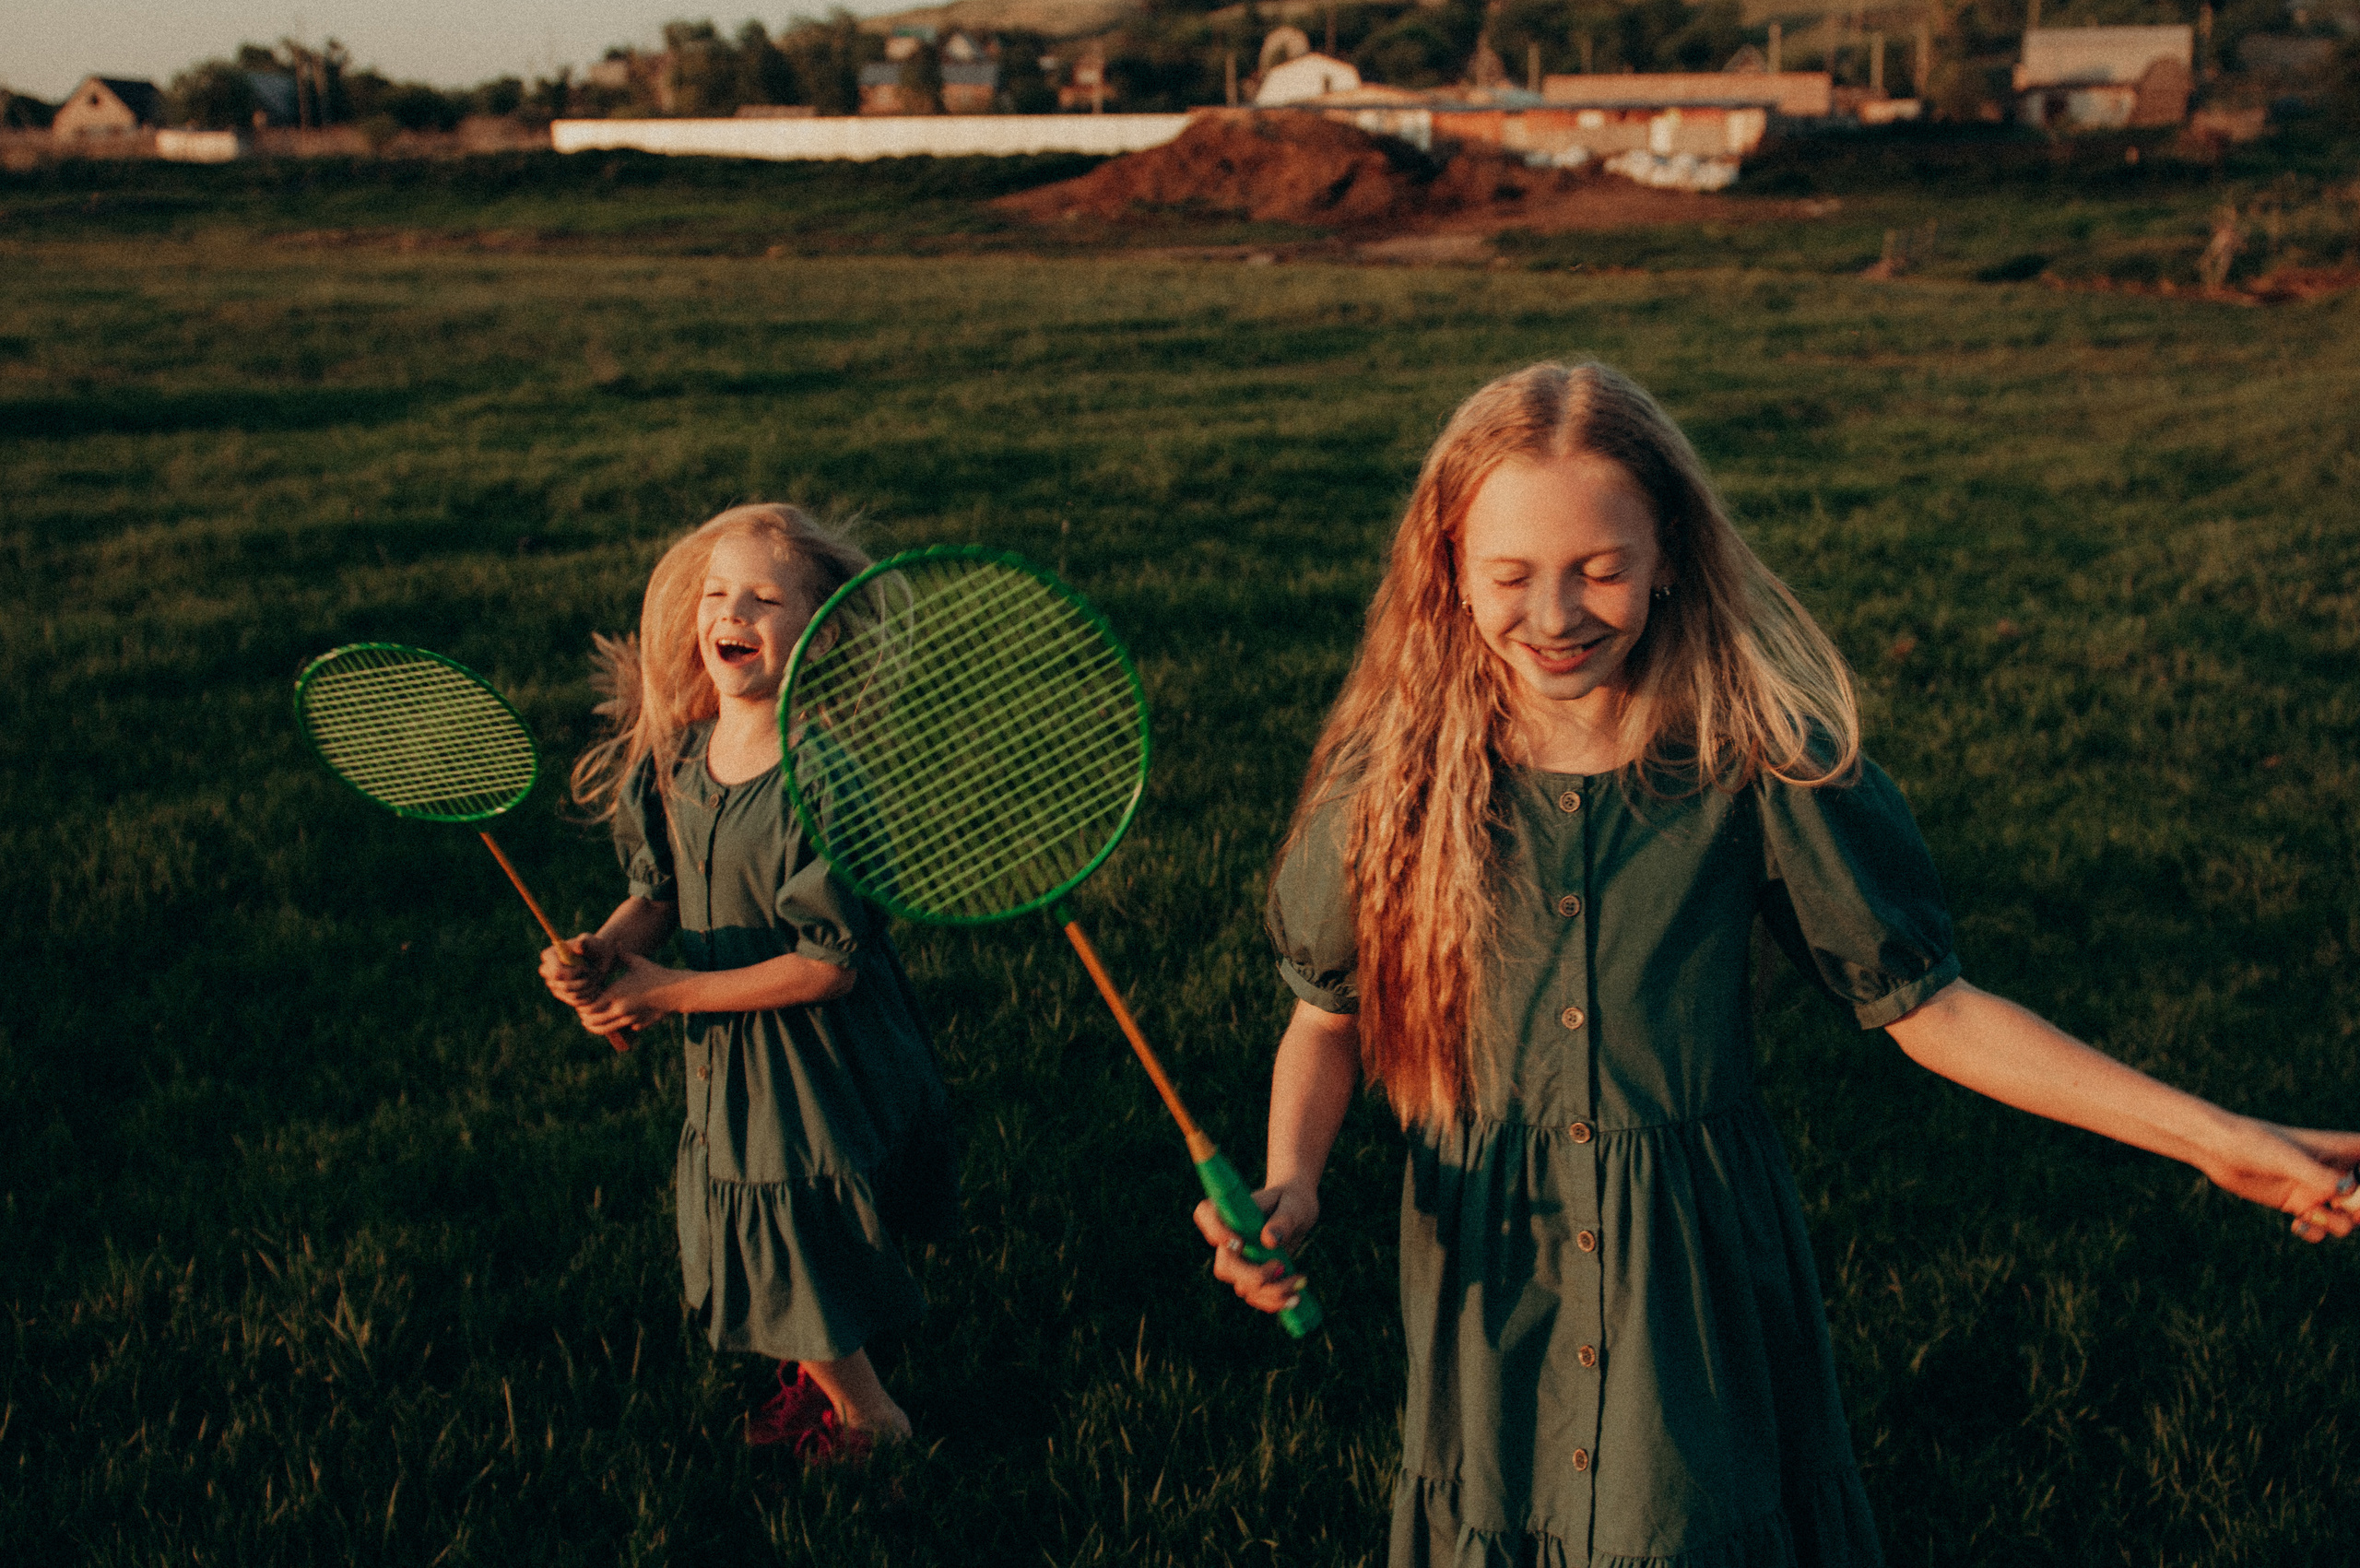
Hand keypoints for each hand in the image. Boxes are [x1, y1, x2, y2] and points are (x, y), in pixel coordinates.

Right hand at [539, 933, 616, 1007]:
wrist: (599, 959)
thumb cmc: (595, 948)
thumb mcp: (593, 944)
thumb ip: (587, 942)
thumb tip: (580, 944)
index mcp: (549, 955)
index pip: (557, 973)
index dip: (574, 973)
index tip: (586, 966)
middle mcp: (547, 971)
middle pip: (565, 986)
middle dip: (584, 982)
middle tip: (595, 972)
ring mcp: (553, 984)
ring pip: (573, 995)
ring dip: (589, 987)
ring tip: (596, 976)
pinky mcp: (562, 995)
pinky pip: (577, 1002)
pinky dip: (590, 995)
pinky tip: (596, 986)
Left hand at [575, 949, 680, 1035]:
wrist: (676, 990)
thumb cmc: (655, 974)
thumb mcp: (638, 962)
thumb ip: (623, 954)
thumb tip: (617, 942)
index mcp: (615, 994)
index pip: (588, 1006)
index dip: (582, 1005)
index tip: (582, 1001)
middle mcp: (619, 1009)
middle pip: (592, 1020)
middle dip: (586, 1018)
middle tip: (583, 1013)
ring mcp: (628, 1019)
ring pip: (605, 1029)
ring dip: (596, 1026)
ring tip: (591, 1021)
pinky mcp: (638, 1024)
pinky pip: (621, 1028)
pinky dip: (615, 1025)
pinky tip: (615, 1018)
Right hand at [1193, 1181, 1317, 1314]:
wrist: (1297, 1212)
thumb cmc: (1292, 1202)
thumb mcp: (1293, 1207)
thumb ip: (1283, 1221)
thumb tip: (1269, 1240)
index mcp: (1231, 1212)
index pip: (1205, 1215)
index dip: (1214, 1230)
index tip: (1238, 1241)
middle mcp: (1229, 1239)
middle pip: (1225, 1266)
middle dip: (1254, 1276)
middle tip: (1281, 1266)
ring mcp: (1238, 1262)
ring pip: (1242, 1287)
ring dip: (1273, 1291)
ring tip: (1300, 1280)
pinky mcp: (1251, 1278)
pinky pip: (1256, 1297)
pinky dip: (1275, 1302)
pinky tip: (1295, 1297)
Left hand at [2196, 1121, 2359, 1241]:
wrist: (2216, 1149)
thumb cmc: (2252, 1143)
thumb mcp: (2287, 1160)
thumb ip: (2319, 1177)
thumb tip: (2349, 1191)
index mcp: (2338, 1149)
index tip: (2351, 1189)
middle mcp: (2332, 1171)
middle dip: (2359, 1211)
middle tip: (2339, 1209)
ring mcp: (2317, 1190)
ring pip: (2348, 1218)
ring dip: (2338, 1224)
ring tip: (2312, 1215)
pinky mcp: (2299, 1205)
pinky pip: (2322, 1228)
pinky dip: (2315, 1232)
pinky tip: (2297, 1225)